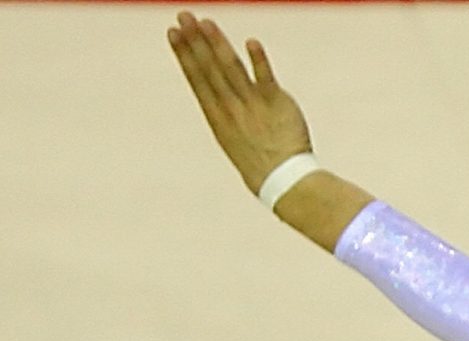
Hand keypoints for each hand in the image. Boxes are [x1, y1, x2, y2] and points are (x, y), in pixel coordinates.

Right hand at [167, 10, 312, 194]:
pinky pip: (266, 79)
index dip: (184, 53)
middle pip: (210, 68)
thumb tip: (221, 86)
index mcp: (216, 115)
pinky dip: (259, 61)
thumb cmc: (258, 161)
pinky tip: (251, 43)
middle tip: (183, 15)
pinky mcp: (276, 104)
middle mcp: (230, 107)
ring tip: (206, 22)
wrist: (283, 182)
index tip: (173, 32)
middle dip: (195, 40)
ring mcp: (253, 105)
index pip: (197, 77)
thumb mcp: (232, 135)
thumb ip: (228, 108)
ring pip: (232, 69)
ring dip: (218, 44)